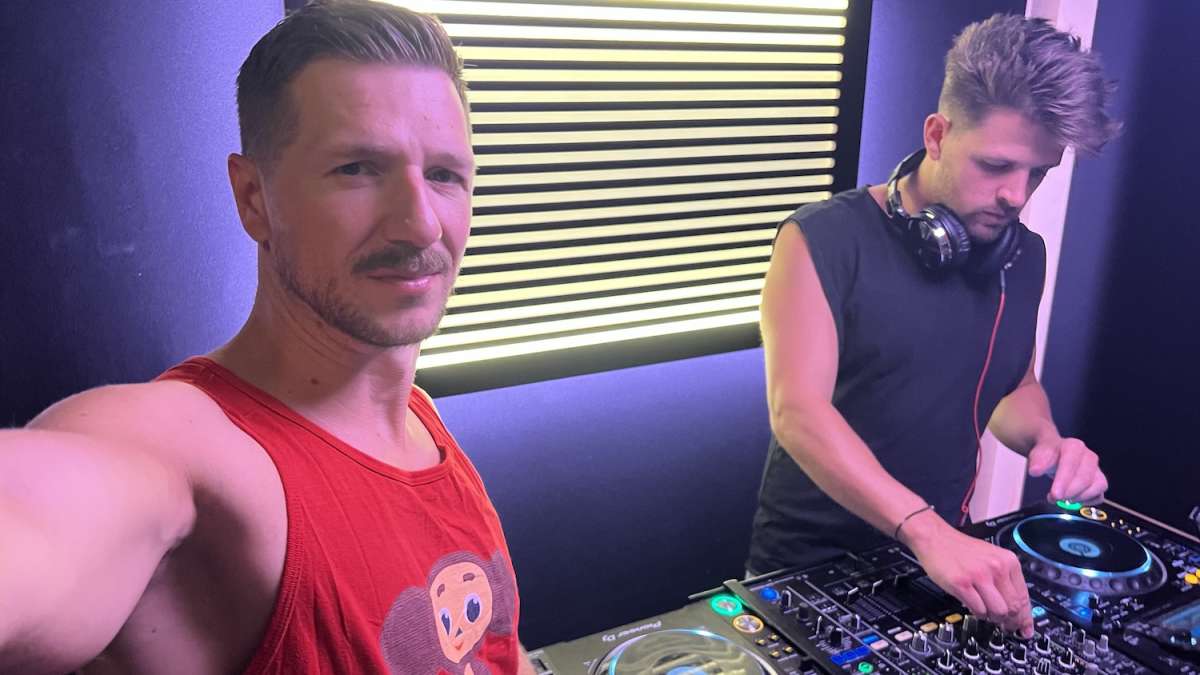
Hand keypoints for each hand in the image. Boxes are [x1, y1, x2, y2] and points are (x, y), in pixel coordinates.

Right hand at [903, 516, 1033, 636]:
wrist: (934, 537)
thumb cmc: (959, 549)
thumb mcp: (991, 557)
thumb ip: (1004, 578)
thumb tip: (1016, 605)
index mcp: (1007, 561)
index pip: (1024, 597)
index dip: (1025, 617)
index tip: (1024, 627)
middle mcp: (996, 567)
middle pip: (1014, 607)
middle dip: (1009, 621)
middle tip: (1003, 624)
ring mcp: (979, 576)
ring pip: (999, 611)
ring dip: (993, 618)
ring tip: (986, 613)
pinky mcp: (962, 584)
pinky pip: (978, 609)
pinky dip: (978, 613)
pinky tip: (973, 606)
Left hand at [1027, 436, 1106, 503]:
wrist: (1054, 455)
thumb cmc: (1048, 455)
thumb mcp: (1039, 454)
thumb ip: (1037, 460)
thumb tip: (1035, 471)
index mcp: (1074, 446)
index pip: (1072, 462)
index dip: (1063, 479)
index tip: (1054, 493)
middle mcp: (1089, 457)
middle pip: (1085, 478)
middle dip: (1069, 492)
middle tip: (1054, 498)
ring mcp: (1096, 470)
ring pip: (1097, 486)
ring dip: (1079, 497)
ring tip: (1062, 499)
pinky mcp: (1099, 482)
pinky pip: (1099, 495)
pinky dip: (1086, 501)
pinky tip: (1072, 500)